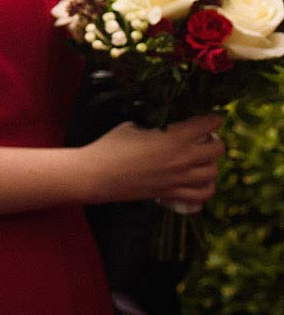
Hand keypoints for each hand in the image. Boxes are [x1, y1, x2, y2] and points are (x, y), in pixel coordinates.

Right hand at [86, 115, 224, 207]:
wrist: (95, 175)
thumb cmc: (109, 147)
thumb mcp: (133, 127)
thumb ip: (155, 127)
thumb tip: (165, 126)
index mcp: (174, 137)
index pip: (209, 124)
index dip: (213, 119)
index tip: (211, 118)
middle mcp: (182, 158)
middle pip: (218, 149)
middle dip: (214, 142)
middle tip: (204, 140)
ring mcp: (178, 178)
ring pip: (213, 172)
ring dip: (209, 165)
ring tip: (200, 161)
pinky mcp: (171, 193)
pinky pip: (202, 195)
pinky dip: (205, 188)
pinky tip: (197, 182)